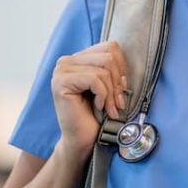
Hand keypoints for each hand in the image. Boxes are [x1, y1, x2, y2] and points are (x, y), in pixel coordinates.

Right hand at [51, 40, 128, 161]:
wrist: (84, 140)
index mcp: (79, 58)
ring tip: (110, 108)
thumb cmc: (97, 115)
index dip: (122, 68)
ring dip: (112, 92)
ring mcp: (61, 70)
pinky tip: (98, 107)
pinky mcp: (61, 82)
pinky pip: (95, 79)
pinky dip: (103, 95)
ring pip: (103, 68)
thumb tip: (126, 57)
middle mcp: (67, 61)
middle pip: (108, 56)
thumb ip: (113, 68)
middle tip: (118, 102)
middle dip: (118, 82)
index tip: (121, 90)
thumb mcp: (109, 86)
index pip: (110, 47)